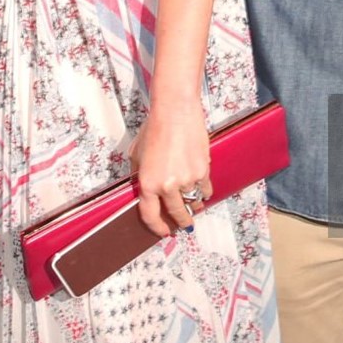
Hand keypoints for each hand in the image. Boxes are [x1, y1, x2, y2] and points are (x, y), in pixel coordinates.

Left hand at [130, 100, 211, 238]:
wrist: (176, 111)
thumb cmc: (154, 128)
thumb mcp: (137, 154)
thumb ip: (139, 175)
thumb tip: (144, 191)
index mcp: (147, 183)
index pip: (150, 215)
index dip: (157, 227)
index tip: (163, 231)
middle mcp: (167, 185)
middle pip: (177, 213)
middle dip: (181, 222)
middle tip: (184, 225)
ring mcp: (187, 179)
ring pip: (194, 202)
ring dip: (194, 207)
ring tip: (195, 208)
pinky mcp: (203, 171)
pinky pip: (205, 190)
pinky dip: (204, 193)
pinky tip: (202, 192)